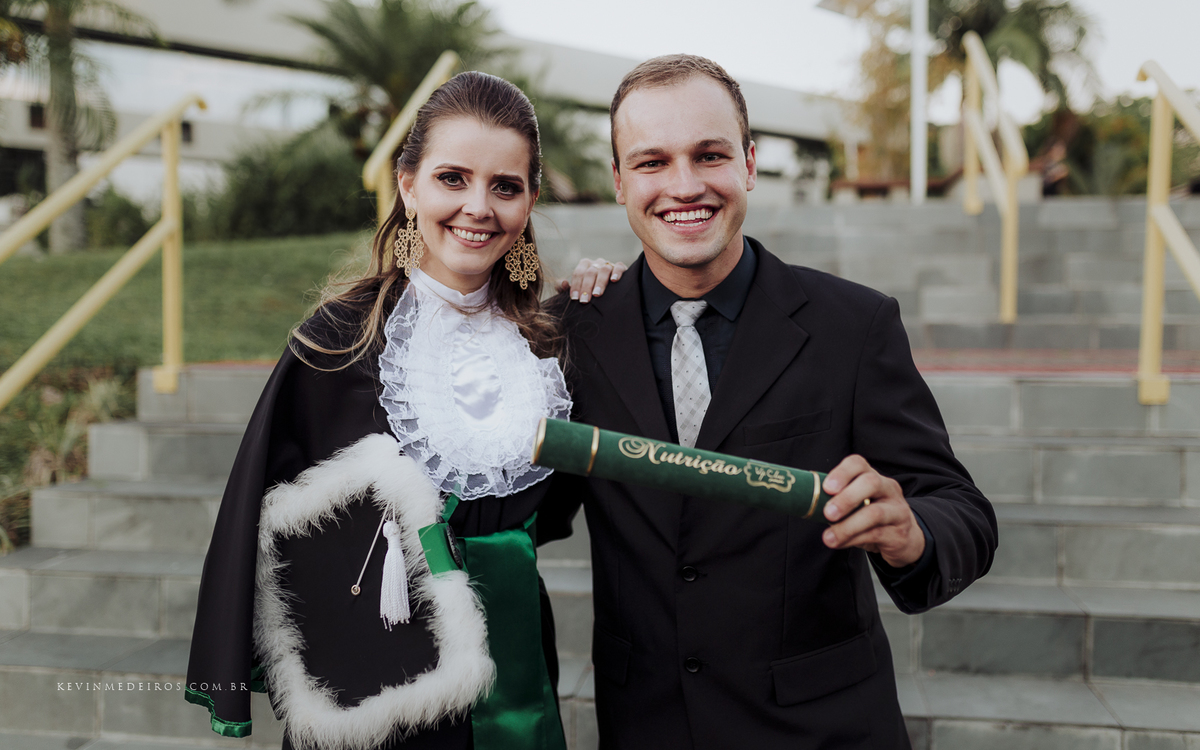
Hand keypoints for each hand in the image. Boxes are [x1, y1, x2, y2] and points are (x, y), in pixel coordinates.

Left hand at [558, 258, 626, 302]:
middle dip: (586, 287)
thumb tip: (563, 283)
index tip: (575, 298)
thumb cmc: (589, 291)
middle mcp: (596, 263)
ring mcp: (608, 264)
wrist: (610, 292)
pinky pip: (619, 267)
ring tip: (597, 294)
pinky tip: (614, 281)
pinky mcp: (620, 267)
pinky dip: (616, 272)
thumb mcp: (577, 290)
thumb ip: (566, 288)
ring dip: (599, 282)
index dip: (576, 285)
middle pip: (590, 272)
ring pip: (604, 270)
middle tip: (584, 300)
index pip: (578, 273)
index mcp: (584, 265)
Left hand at [820, 454, 924, 568]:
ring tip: (828, 537)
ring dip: (848, 526)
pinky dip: (854, 540)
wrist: (905, 539)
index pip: (858, 463)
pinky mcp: (899, 532)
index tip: (826, 487)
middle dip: (846, 498)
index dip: (842, 473)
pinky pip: (876, 534)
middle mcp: (887, 488)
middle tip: (828, 513)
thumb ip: (835, 501)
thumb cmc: (871, 518)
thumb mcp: (856, 505)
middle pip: (870, 483)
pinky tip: (839, 543)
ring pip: (874, 513)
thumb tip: (802, 501)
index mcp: (872, 476)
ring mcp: (897, 509)